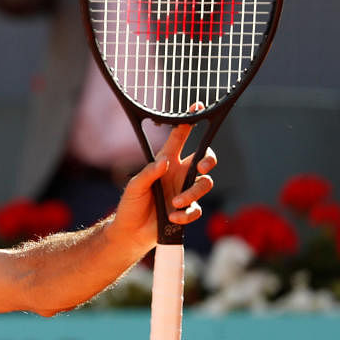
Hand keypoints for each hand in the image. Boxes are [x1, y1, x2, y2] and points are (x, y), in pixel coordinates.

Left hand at [109, 110, 216, 246]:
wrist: (132, 232)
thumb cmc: (130, 205)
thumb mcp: (135, 186)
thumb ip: (149, 173)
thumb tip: (165, 163)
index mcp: (165, 163)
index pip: (180, 138)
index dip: (188, 123)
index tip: (197, 107)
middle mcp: (179, 174)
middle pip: (205, 159)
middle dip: (208, 159)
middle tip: (200, 166)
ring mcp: (185, 191)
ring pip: (205, 184)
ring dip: (191, 194)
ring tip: (174, 203)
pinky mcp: (187, 210)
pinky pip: (197, 209)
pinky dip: (185, 214)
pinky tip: (172, 218)